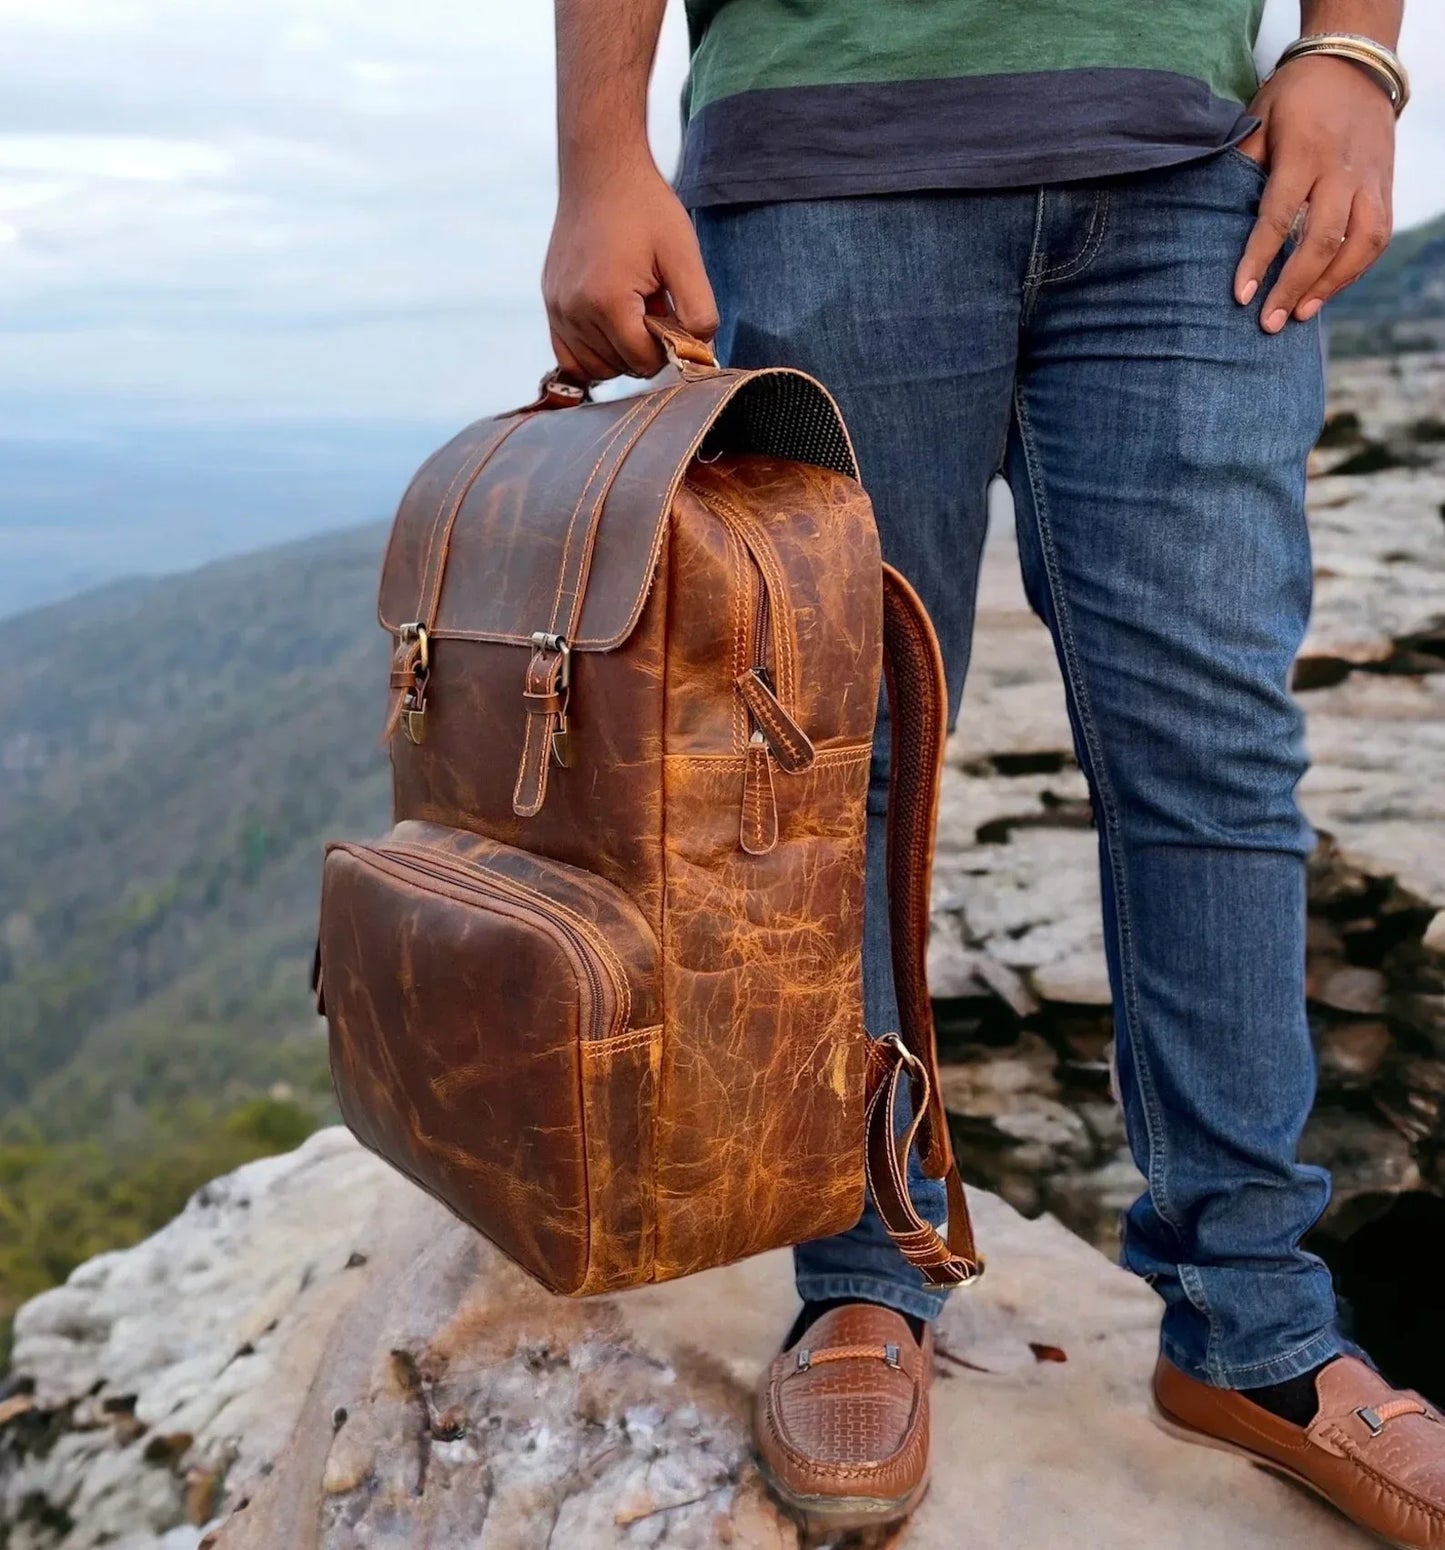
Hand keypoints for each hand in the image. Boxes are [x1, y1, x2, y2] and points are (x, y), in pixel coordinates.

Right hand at [543, 157, 718, 381]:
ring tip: (633, 308)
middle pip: (621, 367)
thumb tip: (700, 353)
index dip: (667, 346)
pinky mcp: (550, 304)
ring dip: (621, 351)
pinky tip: (612, 328)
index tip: (672, 311)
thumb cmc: (646, 208)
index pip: (644, 361)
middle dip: (645, 347)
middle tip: (653, 303)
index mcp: (608, 301)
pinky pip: (570, 357)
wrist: (601, 171)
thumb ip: (699, 309)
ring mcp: (557, 309)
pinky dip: (594, 354)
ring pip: (596, 368)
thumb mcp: (684, 254)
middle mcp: (574, 311)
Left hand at [1234, 53, 1394, 332]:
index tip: (1241, 295)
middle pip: (1323, 238)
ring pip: (1361, 242)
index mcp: (1305, 152)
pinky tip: (1326, 291)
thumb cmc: (1294, 96)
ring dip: (1330, 285)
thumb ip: (1241, 164)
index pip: (1279, 216)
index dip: (1259, 258)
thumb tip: (1212, 212)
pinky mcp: (1385, 187)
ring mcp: (1370, 179)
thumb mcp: (1258, 118)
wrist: (1354, 65)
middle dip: (1294, 285)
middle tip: (1268, 323)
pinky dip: (1354, 270)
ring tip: (1299, 314)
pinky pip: (1377, 237)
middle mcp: (1342, 169)